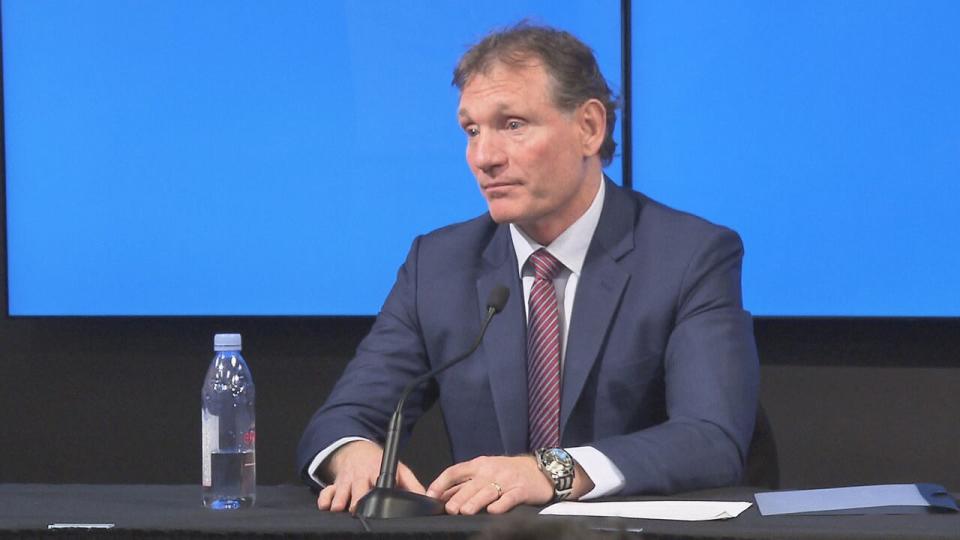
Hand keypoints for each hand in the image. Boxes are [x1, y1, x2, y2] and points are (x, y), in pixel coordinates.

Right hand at [316, 440, 425, 512]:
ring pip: (341, 492)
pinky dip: (325, 500)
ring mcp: (346, 480)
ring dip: (340, 501)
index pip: (379, 482)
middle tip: (358, 510)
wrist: (356, 450)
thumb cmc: (378, 463)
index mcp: (377, 472)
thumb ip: (412, 484)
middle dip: (356, 500)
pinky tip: (327, 507)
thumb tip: (426, 498)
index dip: (377, 491)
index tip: (377, 498)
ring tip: (341, 509)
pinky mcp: (334, 485)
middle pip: (357, 489)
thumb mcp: (398, 469)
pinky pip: (325, 492)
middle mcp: (361, 476)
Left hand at [425, 455, 553, 514]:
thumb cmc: (507, 472)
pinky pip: (510, 497)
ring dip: (476, 501)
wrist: (539, 469)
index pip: (455, 471)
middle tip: (449, 509)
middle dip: (459, 497)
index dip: (442, 482)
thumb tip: (441, 496)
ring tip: (465, 511)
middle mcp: (491, 470)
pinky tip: (493, 511)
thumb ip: (465, 483)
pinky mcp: (521, 490)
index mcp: (479, 465)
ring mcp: (507, 480)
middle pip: (471, 484)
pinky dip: (501, 504)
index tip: (431, 495)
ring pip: (488, 491)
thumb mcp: (485, 472)